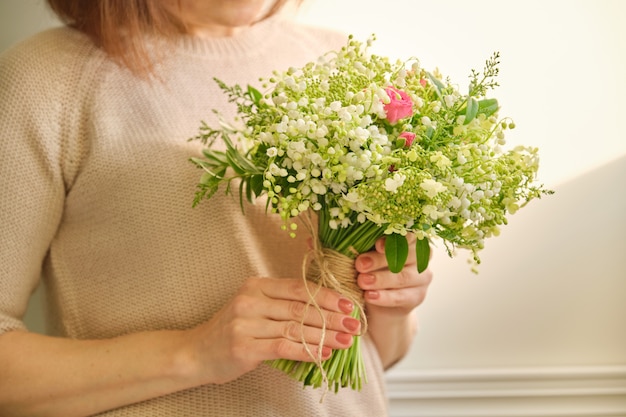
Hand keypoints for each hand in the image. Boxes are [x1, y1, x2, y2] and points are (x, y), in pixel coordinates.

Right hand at [186, 277, 360, 384]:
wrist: (196, 352)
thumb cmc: (232, 329)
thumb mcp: (254, 307)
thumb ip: (283, 305)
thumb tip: (327, 311)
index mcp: (257, 286)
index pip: (299, 287)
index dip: (328, 295)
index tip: (350, 304)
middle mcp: (250, 300)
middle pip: (301, 307)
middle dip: (332, 317)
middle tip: (355, 324)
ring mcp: (246, 324)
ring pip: (295, 328)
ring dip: (325, 335)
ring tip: (346, 341)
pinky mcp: (244, 348)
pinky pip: (283, 347)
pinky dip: (307, 351)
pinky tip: (324, 354)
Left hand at [355, 235, 432, 317]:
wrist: (379, 300)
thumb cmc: (373, 270)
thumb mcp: (370, 257)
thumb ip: (369, 249)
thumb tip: (356, 246)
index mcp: (410, 240)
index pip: (408, 235)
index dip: (394, 239)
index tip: (377, 245)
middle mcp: (420, 257)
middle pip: (404, 255)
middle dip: (380, 260)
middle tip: (360, 265)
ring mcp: (422, 277)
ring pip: (403, 277)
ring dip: (380, 279)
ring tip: (362, 281)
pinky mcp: (418, 296)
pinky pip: (402, 296)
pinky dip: (384, 297)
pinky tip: (369, 296)